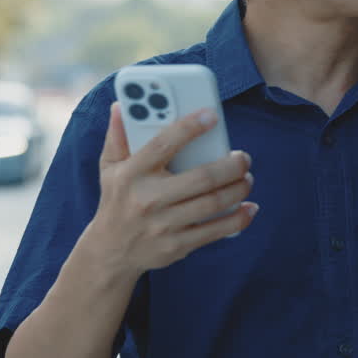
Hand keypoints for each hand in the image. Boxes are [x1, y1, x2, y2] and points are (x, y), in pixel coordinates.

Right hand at [84, 102, 257, 276]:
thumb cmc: (116, 199)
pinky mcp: (176, 246)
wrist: (110, 252)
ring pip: (213, 203)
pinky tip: (249, 207)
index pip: (163, 144)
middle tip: (243, 157)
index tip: (211, 115)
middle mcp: (147, 199)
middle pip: (201, 178)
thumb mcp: (109, 167)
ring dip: (238, 188)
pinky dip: (238, 218)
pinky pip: (215, 231)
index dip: (189, 127)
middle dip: (231, 165)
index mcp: (131, 174)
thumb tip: (121, 106)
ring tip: (247, 178)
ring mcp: (163, 225)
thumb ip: (117, 136)